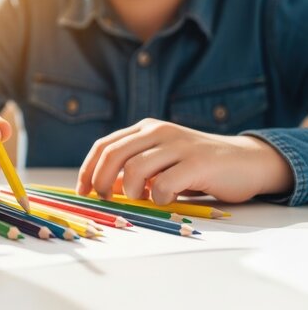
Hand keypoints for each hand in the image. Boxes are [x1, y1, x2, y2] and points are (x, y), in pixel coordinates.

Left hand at [76, 118, 293, 204]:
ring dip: (132, 191)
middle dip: (101, 182)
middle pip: (113, 155)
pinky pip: (164, 183)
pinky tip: (166, 199)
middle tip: (105, 200)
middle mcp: (158, 131)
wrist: (245, 161)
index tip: (83, 191)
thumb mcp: (160, 163)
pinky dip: (158, 197)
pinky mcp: (197, 162)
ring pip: (135, 169)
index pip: (104, 146)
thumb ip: (133, 170)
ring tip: (144, 198)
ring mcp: (178, 144)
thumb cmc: (196, 166)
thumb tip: (102, 188)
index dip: (87, 170)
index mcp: (145, 129)